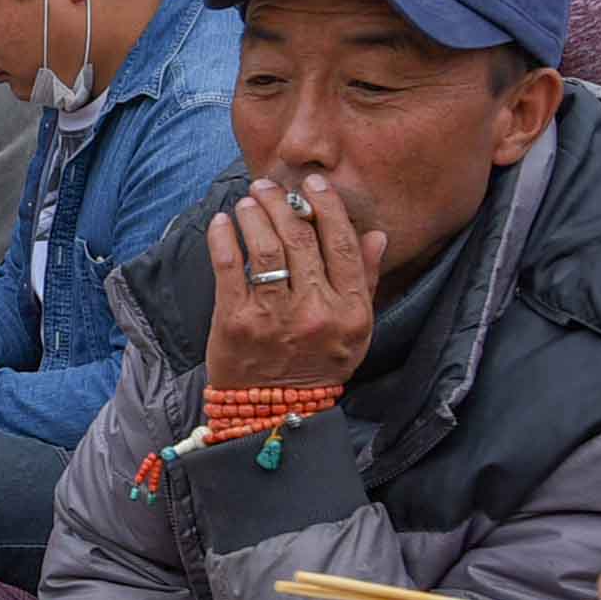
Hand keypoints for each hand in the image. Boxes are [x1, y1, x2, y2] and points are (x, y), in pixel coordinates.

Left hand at [202, 173, 380, 395]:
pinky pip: (229, 265)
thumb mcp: (355, 331)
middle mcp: (315, 312)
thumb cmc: (317, 366)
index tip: (313, 185)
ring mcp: (274, 317)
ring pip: (266, 246)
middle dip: (284, 203)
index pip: (342, 244)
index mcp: (349, 312)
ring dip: (255, 214)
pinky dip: (224, 237)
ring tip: (249, 201)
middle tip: (269, 188)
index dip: (327, 207)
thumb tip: (376, 235)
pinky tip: (224, 222)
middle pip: (301, 238)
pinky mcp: (236, 321)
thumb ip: (366, 281)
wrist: (272, 414)